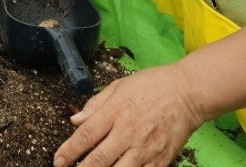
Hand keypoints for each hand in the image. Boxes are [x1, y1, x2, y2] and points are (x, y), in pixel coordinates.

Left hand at [53, 64, 203, 166]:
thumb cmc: (151, 86)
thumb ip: (95, 104)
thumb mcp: (119, 86)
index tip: (57, 160)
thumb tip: (75, 120)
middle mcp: (129, 131)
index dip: (69, 150)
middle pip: (99, 158)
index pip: (86, 134)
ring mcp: (146, 148)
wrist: (187, 92)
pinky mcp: (161, 160)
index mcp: (116, 111)